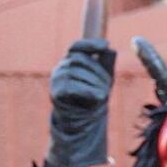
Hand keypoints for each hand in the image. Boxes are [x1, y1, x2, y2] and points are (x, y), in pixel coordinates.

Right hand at [47, 39, 115, 166]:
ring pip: (76, 72)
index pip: (76, 47)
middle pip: (80, 60)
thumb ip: (106, 64)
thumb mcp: (103, 79)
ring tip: (104, 95)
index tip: (106, 45)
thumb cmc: (93, 97)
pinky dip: (87, 90)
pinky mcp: (56, 92)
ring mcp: (56, 79)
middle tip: (108, 86)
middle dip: (98, 72)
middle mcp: (61, 68)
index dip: (90, 44)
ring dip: (95, 83)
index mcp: (71, 62)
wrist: (83, 121)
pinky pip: (71, 86)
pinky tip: (98, 97)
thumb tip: (110, 48)